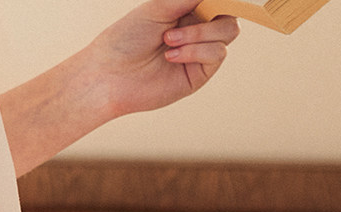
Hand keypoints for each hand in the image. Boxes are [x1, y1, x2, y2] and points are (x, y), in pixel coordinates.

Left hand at [88, 0, 239, 117]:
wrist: (109, 75)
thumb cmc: (126, 38)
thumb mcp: (159, 7)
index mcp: (188, 10)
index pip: (219, 2)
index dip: (222, 0)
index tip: (206, 2)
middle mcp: (197, 31)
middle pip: (230, 15)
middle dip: (210, 16)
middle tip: (179, 23)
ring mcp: (199, 53)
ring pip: (228, 32)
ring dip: (199, 33)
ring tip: (168, 41)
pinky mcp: (198, 75)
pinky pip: (217, 54)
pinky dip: (196, 50)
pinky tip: (171, 55)